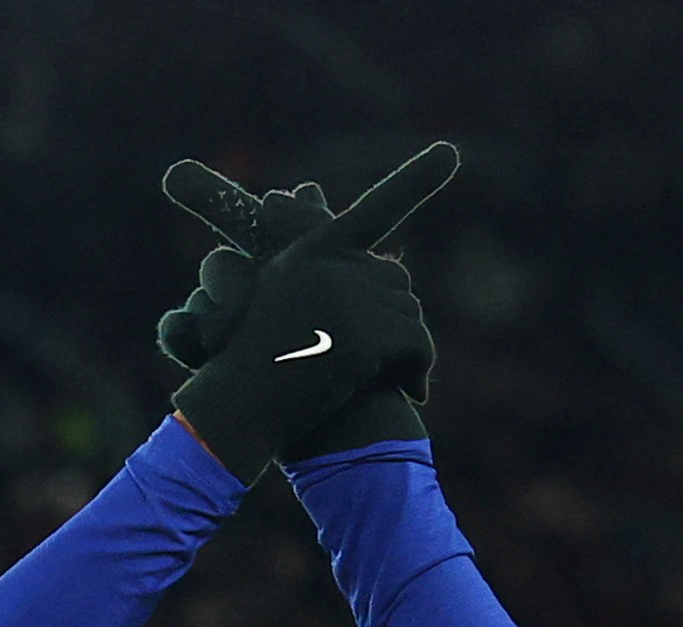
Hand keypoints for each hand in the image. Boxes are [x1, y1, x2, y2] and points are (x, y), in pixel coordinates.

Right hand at [162, 142, 458, 480]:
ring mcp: (345, 297)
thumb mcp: (276, 308)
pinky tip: (408, 392)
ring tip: (381, 381)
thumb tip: (355, 244)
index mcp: (308, 253)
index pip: (372, 211)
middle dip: (394, 321)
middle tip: (379, 360)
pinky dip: (417, 372)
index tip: (449, 153)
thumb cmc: (245, 371)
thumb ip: (322, 276)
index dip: (415, 181)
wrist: (233, 416)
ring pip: (408, 314)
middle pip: (395, 279)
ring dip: (405, 352)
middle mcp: (329, 264)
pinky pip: (416, 346)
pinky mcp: (361, 336)